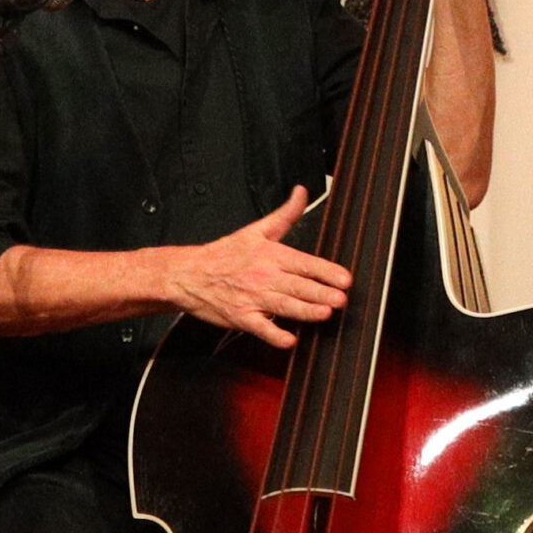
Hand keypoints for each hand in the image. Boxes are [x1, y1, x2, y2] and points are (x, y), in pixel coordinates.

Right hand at [165, 187, 351, 349]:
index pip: (304, 263)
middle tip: (341, 299)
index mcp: (270, 254)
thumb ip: (285, 214)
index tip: (345, 279)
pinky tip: (289, 340)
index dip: (326, 271)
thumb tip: (302, 192)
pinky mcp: (240, 317)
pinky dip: (273, 335)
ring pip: (283, 305)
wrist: (188, 273)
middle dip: (321, 292)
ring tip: (324, 314)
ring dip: (304, 310)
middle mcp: (263, 276)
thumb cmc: (224, 254)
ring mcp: (252, 298)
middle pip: (297, 285)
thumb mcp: (256, 230)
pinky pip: (260, 327)